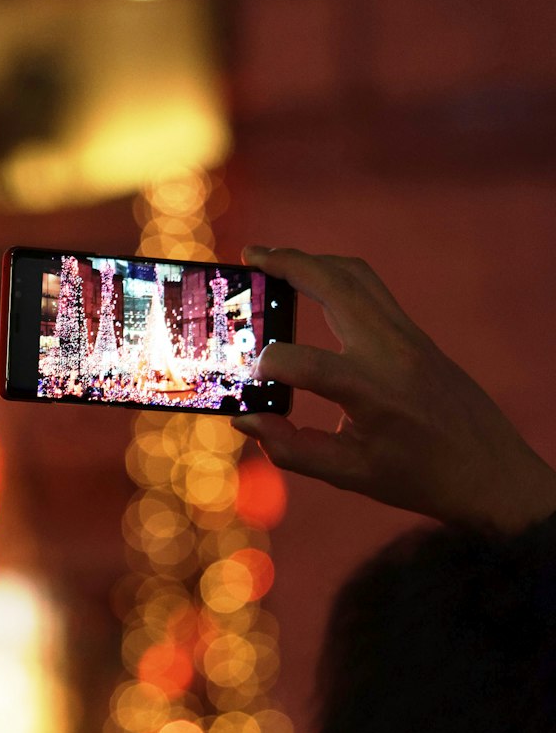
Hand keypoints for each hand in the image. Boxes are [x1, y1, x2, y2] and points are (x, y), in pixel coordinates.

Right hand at [233, 247, 555, 530]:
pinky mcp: (416, 334)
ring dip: (314, 261)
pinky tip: (315, 283)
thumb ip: (289, 447)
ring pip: (356, 275)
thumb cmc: (416, 476)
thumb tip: (245, 419)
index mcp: (371, 393)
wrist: (488, 470)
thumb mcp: (347, 474)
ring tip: (275, 260)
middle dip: (287, 263)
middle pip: (333, 284)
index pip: (303, 363)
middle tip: (250, 255)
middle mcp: (390, 352)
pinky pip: (373, 290)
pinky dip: (338, 277)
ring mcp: (407, 336)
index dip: (267, 365)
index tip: (250, 376)